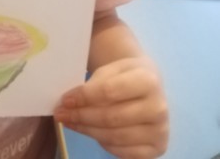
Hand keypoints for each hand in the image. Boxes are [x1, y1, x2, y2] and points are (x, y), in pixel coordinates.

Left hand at [54, 57, 168, 157]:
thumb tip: (69, 102)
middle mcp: (159, 107)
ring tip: (70, 122)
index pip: (109, 91)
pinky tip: (91, 132)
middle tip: (61, 114)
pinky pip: (123, 152)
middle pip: (111, 117)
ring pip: (115, 136)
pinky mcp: (157, 148)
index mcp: (148, 80)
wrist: (150, 86)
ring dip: (87, 130)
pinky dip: (103, 143)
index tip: (65, 100)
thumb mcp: (111, 69)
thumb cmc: (125, 75)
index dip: (84, 97)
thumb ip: (94, 84)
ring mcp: (160, 131)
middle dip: (81, 116)